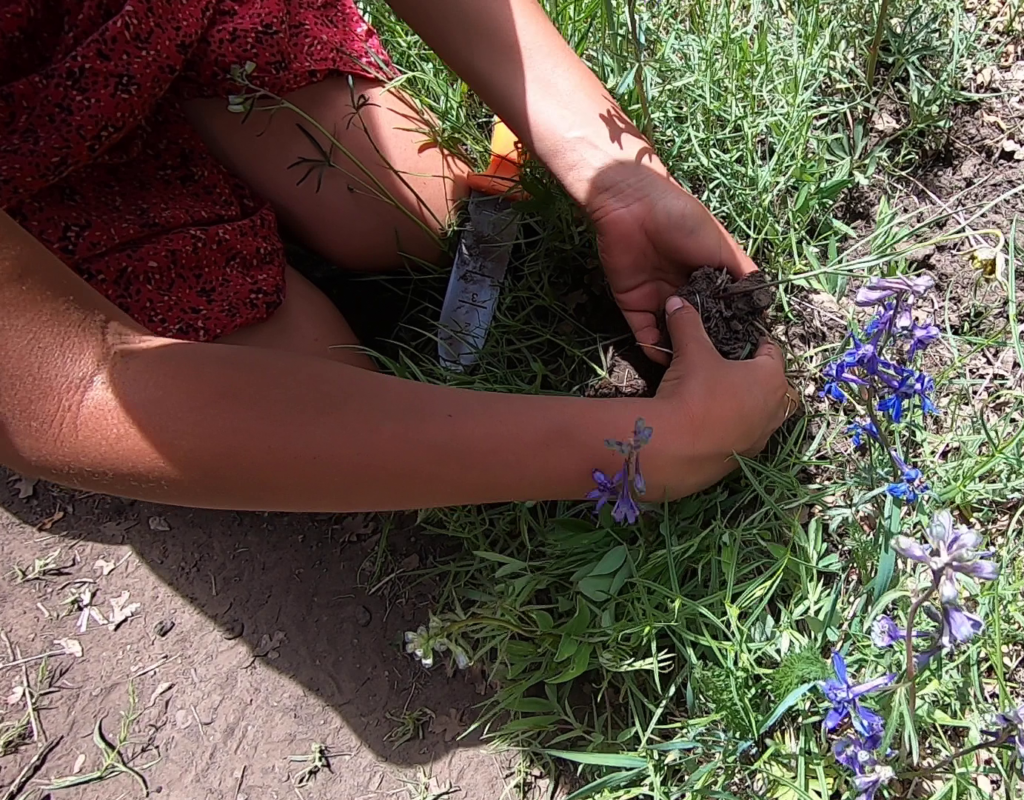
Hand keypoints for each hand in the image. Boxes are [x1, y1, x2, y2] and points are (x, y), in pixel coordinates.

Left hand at [587, 162, 756, 364]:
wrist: (634, 205)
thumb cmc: (683, 218)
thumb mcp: (722, 244)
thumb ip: (741, 272)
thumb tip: (764, 300)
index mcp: (706, 275)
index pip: (720, 308)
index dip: (730, 327)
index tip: (741, 350)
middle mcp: (683, 290)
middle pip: (695, 325)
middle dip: (704, 345)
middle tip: (717, 369)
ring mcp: (658, 298)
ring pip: (670, 333)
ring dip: (679, 351)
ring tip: (692, 370)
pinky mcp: (632, 303)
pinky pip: (643, 332)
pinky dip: (653, 347)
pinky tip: (666, 360)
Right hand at [643, 295, 793, 498]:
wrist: (674, 448)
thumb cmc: (693, 392)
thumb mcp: (690, 352)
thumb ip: (687, 324)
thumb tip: (676, 302)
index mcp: (770, 378)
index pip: (773, 353)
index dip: (761, 343)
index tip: (751, 340)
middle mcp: (774, 410)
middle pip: (780, 389)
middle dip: (765, 379)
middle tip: (743, 370)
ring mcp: (760, 438)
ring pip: (767, 416)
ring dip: (753, 406)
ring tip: (730, 397)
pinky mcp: (742, 459)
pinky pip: (747, 437)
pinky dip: (738, 428)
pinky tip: (716, 422)